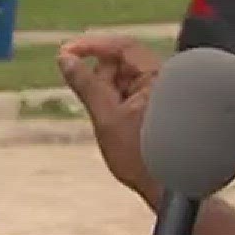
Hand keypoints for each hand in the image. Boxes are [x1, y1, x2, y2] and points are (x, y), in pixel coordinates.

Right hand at [57, 34, 163, 204]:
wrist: (169, 189)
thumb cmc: (143, 157)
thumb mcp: (105, 117)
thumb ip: (85, 84)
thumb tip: (65, 59)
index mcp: (159, 76)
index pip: (122, 45)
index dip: (90, 45)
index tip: (66, 52)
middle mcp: (165, 79)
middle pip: (122, 62)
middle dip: (101, 79)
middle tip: (96, 107)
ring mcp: (162, 92)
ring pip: (125, 79)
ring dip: (110, 95)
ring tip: (113, 125)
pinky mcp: (159, 105)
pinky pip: (132, 94)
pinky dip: (118, 104)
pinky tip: (120, 127)